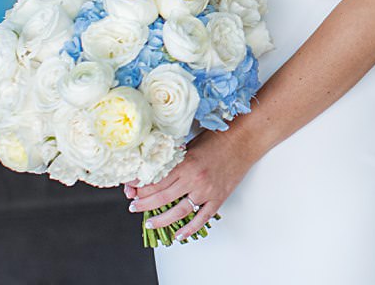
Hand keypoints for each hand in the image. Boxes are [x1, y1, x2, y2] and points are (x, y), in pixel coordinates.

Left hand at [124, 130, 255, 241]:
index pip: (156, 181)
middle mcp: (195, 179)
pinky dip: (189, 229)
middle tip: (134, 207)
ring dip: (161, 220)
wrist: (244, 141)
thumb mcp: (190, 145)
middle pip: (162, 198)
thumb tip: (154, 170)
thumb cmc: (218, 140)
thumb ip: (174, 160)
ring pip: (178, 212)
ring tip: (150, 223)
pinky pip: (202, 218)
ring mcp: (207, 191)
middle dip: (144, 205)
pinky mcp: (218, 199)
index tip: (131, 191)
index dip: (140, 188)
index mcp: (186, 163)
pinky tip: (180, 235)